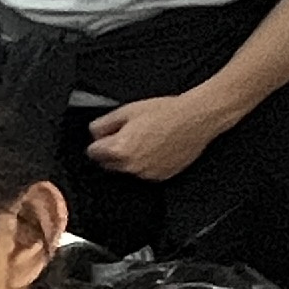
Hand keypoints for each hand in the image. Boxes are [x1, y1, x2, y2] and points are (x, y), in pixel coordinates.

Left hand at [80, 91, 223, 182]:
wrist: (196, 119)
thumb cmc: (165, 112)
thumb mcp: (127, 110)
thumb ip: (103, 124)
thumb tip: (93, 132)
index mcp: (119, 150)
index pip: (93, 153)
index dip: (99, 141)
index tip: (107, 135)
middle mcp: (131, 166)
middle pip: (107, 163)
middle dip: (111, 151)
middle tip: (128, 134)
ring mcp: (146, 174)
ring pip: (126, 169)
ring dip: (129, 158)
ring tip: (146, 139)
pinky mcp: (161, 177)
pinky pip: (144, 173)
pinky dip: (146, 163)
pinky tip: (157, 148)